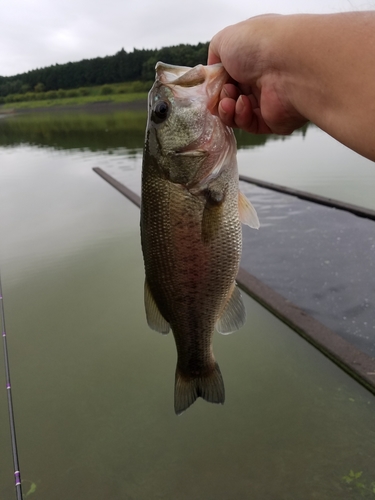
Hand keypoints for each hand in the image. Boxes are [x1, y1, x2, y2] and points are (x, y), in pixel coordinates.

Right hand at [208, 16, 307, 134]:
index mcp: (253, 57)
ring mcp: (268, 100)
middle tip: (223, 92)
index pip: (228, 75)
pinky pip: (249, 125)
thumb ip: (214, 55)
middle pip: (230, 96)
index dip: (216, 83)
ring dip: (226, 109)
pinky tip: (243, 105)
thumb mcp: (224, 40)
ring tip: (228, 101)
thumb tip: (213, 72)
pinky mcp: (273, 121)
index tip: (210, 85)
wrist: (289, 65)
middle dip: (220, 96)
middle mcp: (262, 77)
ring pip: (236, 114)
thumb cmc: (259, 46)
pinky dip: (240, 117)